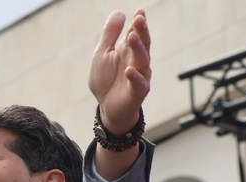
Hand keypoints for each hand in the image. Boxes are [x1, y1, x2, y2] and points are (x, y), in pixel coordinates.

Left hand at [89, 9, 150, 133]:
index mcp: (128, 50)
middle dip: (141, 31)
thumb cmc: (107, 79)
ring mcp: (139, 75)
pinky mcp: (138, 92)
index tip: (139, 11)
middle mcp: (137, 61)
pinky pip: (138, 83)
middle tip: (139, 19)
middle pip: (142, 44)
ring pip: (142, 60)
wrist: (107, 106)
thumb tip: (119, 12)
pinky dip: (134, 76)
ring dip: (138, 49)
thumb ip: (110, 35)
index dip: (138, 22)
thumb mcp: (103, 54)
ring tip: (131, 37)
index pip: (135, 33)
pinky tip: (129, 70)